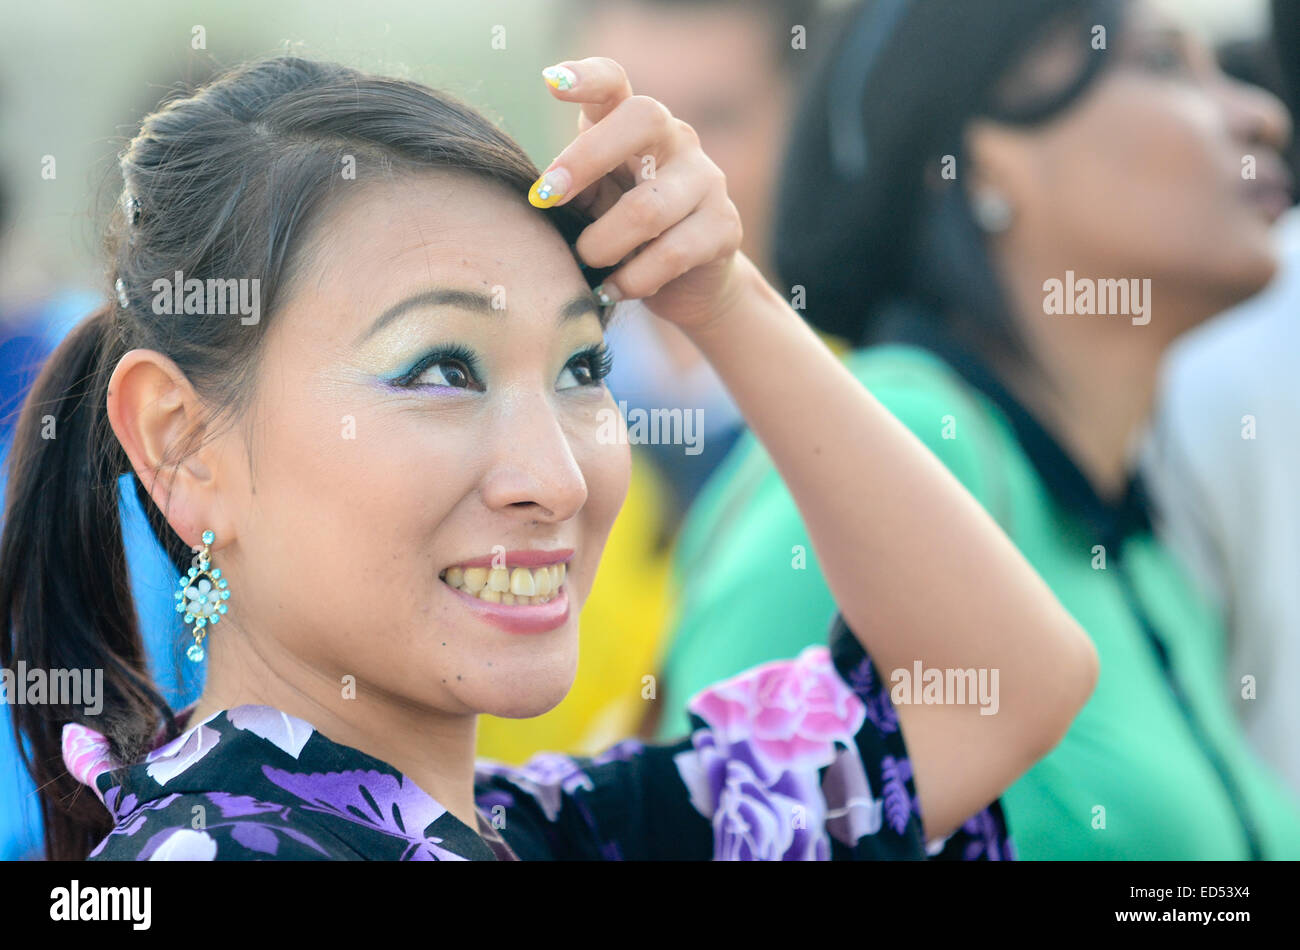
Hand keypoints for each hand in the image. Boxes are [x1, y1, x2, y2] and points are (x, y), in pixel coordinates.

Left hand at [529, 57, 746, 333]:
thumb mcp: (593, 204)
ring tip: (585, 263)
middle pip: (643, 119)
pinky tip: (614, 288)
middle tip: (544, 198)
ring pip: (648, 207)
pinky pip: (672, 254)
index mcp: (635, 126)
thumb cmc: (625, 235)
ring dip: (602, 243)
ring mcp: (707, 180)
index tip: (551, 82)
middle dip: (586, 158)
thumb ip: (572, 188)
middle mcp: (677, 140)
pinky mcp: (725, 226)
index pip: (616, 82)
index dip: (586, 77)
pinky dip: (632, 279)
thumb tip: (545, 192)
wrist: (687, 284)